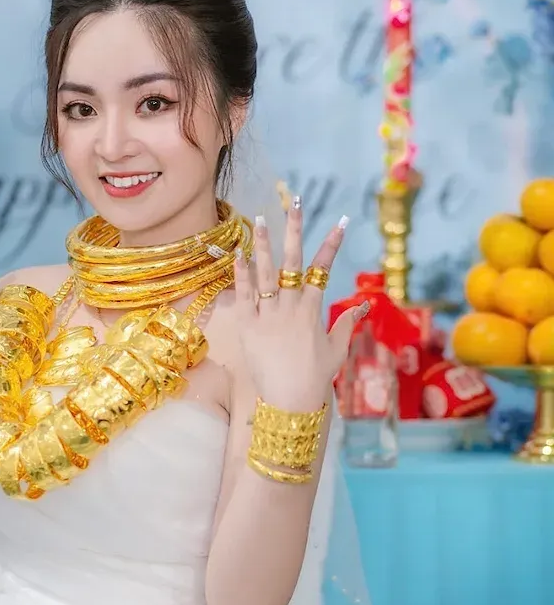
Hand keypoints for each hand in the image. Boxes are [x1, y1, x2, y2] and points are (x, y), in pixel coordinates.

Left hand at [233, 199, 368, 410]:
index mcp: (312, 311)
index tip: (341, 222)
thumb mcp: (337, 349)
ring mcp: (268, 315)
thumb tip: (365, 306)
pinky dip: (241, 274)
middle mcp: (290, 307)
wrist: (290, 400)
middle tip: (294, 204)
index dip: (332, 245)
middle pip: (292, 262)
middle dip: (294, 230)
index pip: (322, 270)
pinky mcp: (247, 326)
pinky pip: (244, 295)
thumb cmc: (316, 377)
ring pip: (265, 273)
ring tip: (259, 218)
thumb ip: (348, 324)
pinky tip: (239, 253)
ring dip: (263, 244)